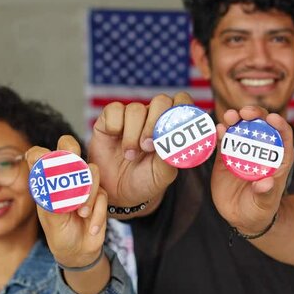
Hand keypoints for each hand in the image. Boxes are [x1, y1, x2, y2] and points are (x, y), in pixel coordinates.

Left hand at [26, 135, 107, 267]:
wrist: (78, 251)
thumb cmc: (59, 233)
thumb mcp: (51, 218)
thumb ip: (53, 198)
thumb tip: (54, 179)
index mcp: (47, 181)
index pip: (39, 155)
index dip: (39, 153)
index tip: (40, 160)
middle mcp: (66, 177)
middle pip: (69, 148)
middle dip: (71, 152)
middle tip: (71, 163)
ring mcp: (84, 183)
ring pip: (92, 171)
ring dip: (88, 194)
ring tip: (81, 214)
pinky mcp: (99, 194)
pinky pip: (102, 194)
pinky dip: (97, 212)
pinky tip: (91, 226)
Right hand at [88, 93, 194, 208]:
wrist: (118, 192)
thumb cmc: (145, 180)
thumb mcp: (162, 174)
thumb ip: (171, 156)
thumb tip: (177, 141)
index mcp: (172, 125)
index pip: (182, 102)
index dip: (181, 110)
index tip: (174, 130)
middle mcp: (153, 116)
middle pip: (161, 101)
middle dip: (155, 124)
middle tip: (148, 147)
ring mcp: (132, 116)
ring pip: (136, 109)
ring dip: (133, 133)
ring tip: (130, 155)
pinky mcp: (111, 118)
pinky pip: (114, 110)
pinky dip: (115, 126)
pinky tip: (116, 141)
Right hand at [211, 106, 293, 232]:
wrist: (241, 217)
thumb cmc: (260, 210)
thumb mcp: (264, 204)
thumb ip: (265, 194)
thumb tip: (266, 183)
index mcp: (277, 159)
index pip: (283, 136)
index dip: (279, 125)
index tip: (272, 118)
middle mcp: (260, 151)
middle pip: (261, 126)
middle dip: (255, 115)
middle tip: (246, 113)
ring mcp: (242, 152)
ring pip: (240, 129)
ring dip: (235, 119)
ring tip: (229, 116)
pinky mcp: (225, 157)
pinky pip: (223, 142)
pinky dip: (220, 133)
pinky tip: (217, 129)